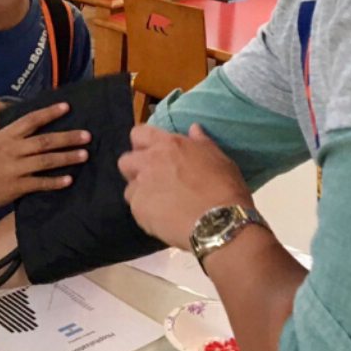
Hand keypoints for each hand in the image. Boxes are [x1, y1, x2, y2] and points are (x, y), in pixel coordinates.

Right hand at [0, 103, 88, 217]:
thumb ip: (15, 140)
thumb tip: (41, 133)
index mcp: (5, 136)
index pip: (30, 120)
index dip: (49, 113)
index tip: (67, 107)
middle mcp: (11, 149)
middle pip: (44, 141)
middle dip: (68, 138)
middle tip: (87, 136)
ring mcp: (14, 168)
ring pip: (46, 160)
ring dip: (67, 157)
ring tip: (84, 155)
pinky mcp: (16, 186)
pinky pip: (40, 183)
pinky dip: (55, 182)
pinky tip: (69, 180)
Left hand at [117, 124, 252, 249]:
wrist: (219, 222)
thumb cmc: (225, 188)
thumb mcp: (220, 160)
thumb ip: (201, 143)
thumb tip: (193, 128)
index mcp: (169, 145)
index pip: (139, 133)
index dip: (143, 143)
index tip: (152, 152)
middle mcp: (149, 162)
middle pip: (126, 161)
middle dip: (135, 169)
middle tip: (154, 179)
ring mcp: (140, 186)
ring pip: (129, 188)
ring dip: (141, 193)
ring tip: (161, 203)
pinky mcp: (138, 209)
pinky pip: (136, 208)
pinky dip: (146, 212)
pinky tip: (164, 218)